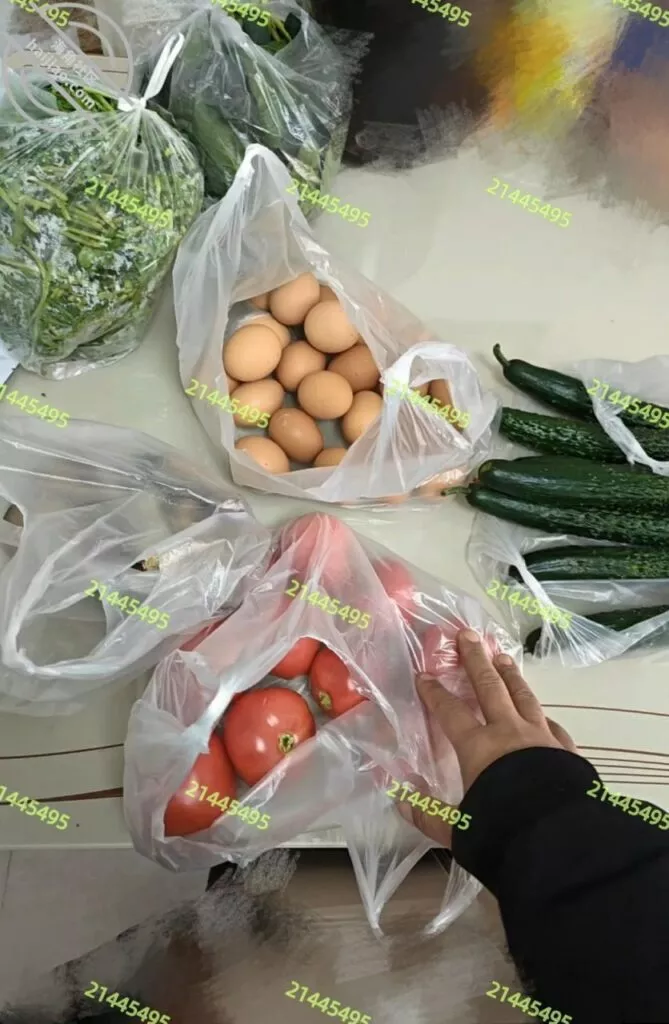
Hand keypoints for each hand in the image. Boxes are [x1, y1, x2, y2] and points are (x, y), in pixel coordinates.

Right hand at [399, 630, 575, 845]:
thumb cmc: (503, 831)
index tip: (423, 675)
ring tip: (503, 658)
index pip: (450, 712)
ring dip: (510, 675)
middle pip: (489, 687)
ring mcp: (541, 738)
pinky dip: (542, 716)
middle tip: (468, 635)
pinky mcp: (566, 751)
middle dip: (476, 660)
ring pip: (523, 697)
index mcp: (478, 747)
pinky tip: (542, 714)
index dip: (434, 692)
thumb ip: (428, 814)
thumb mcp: (458, 830)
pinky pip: (552, 726)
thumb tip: (400, 800)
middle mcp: (509, 733)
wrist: (560, 838)